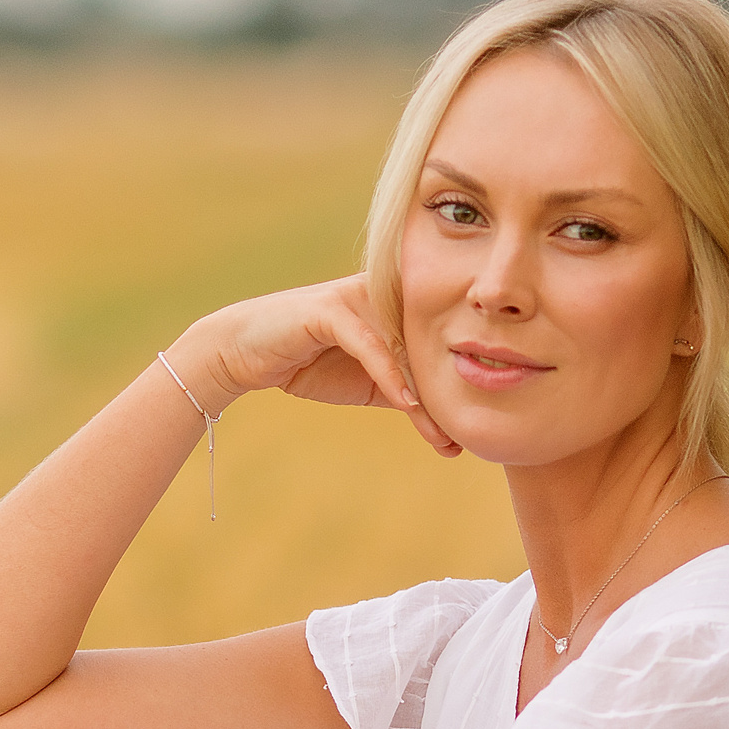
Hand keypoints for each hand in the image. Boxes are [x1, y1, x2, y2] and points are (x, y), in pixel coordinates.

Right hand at [174, 275, 460, 456]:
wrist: (243, 355)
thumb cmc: (308, 363)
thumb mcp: (367, 382)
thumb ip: (404, 389)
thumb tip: (449, 423)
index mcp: (398, 306)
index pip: (441, 342)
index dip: (466, 379)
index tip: (485, 424)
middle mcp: (383, 296)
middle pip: (431, 344)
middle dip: (455, 389)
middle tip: (477, 433)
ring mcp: (357, 299)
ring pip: (406, 348)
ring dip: (428, 394)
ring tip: (448, 432)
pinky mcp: (331, 311)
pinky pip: (371, 346)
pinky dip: (391, 376)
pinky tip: (408, 405)